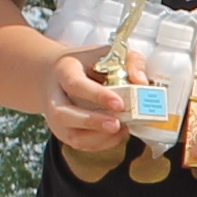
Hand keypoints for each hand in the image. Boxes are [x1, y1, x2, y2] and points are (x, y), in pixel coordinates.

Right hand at [40, 46, 133, 162]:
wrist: (58, 75)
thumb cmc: (88, 63)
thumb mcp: (108, 52)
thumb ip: (130, 61)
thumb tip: (141, 82)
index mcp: (64, 70)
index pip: (75, 84)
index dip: (97, 95)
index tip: (119, 104)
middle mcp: (54, 96)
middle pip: (64, 114)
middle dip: (92, 122)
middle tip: (117, 124)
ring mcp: (55, 118)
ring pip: (71, 135)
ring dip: (99, 138)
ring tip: (122, 129)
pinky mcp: (63, 132)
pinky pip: (80, 144)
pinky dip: (101, 143)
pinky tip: (117, 134)